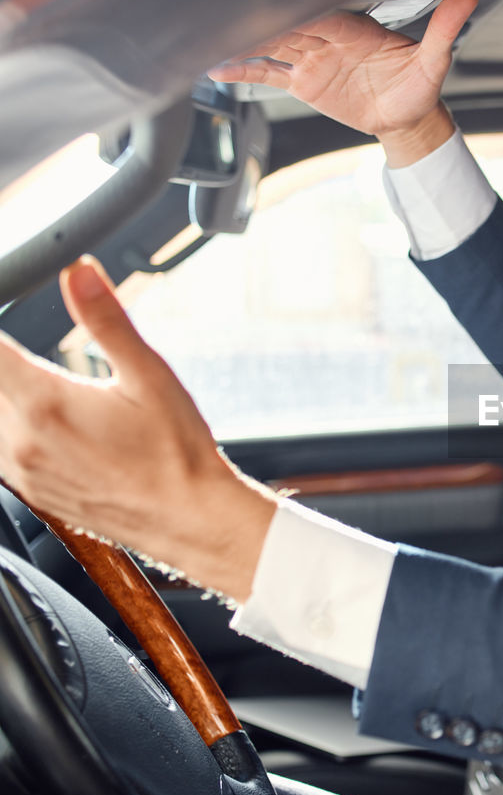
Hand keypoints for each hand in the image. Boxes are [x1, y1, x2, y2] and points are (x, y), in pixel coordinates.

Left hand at [0, 257, 276, 601]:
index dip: (0, 337)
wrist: (191, 520)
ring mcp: (20, 470)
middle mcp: (20, 441)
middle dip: (10, 365)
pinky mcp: (30, 491)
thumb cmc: (178, 455)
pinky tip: (57, 422)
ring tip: (62, 396)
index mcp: (44, 404)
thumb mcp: (150, 377)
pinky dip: (18, 426)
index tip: (10, 308)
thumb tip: (80, 273)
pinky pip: (2, 448)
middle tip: (57, 371)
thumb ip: (106, 321)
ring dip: (14, 395)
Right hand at [207, 0, 478, 165]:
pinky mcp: (303, 82)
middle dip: (262, 14)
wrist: (408, 119)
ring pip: (272, 43)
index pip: (319, 10)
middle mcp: (327, 38)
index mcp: (353, 27)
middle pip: (288, 21)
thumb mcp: (434, 60)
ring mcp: (312, 59)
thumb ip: (444, 29)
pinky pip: (268, 73)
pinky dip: (243, 70)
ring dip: (245, 38)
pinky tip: (217, 67)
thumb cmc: (420, 87)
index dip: (298, 3)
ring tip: (214, 34)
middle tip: (232, 10)